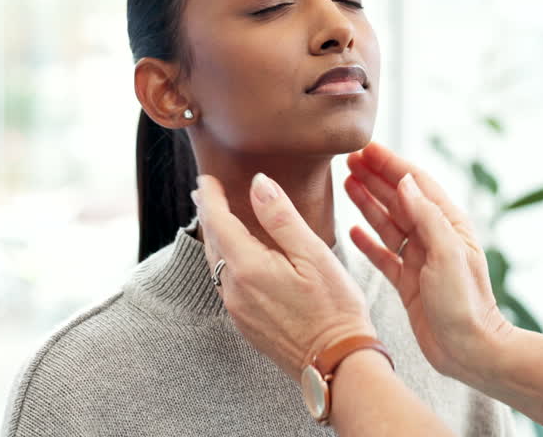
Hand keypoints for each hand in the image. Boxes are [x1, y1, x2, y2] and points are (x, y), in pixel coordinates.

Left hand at [193, 173, 376, 378]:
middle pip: (212, 242)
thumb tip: (258, 183)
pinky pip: (226, 283)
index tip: (206, 178)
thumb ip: (281, 217)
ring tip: (219, 219)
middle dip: (209, 214)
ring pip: (217, 264)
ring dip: (216, 238)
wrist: (337, 364)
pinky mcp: (245, 324)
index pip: (217, 221)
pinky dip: (227, 261)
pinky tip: (238, 257)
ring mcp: (237, 310)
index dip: (210, 196)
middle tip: (206, 192)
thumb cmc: (334, 307)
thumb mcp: (313, 254)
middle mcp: (234, 289)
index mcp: (248, 267)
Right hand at [345, 142, 511, 382]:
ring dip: (367, 202)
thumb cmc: (466, 304)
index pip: (416, 184)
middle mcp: (433, 238)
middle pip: (398, 199)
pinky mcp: (407, 282)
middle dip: (375, 177)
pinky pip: (383, 255)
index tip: (367, 148)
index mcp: (448, 225)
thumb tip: (405, 182)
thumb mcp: (447, 253)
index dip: (391, 164)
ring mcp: (419, 260)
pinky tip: (352, 230)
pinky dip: (367, 241)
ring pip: (387, 223)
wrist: (471, 351)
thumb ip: (426, 216)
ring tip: (346, 183)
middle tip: (348, 160)